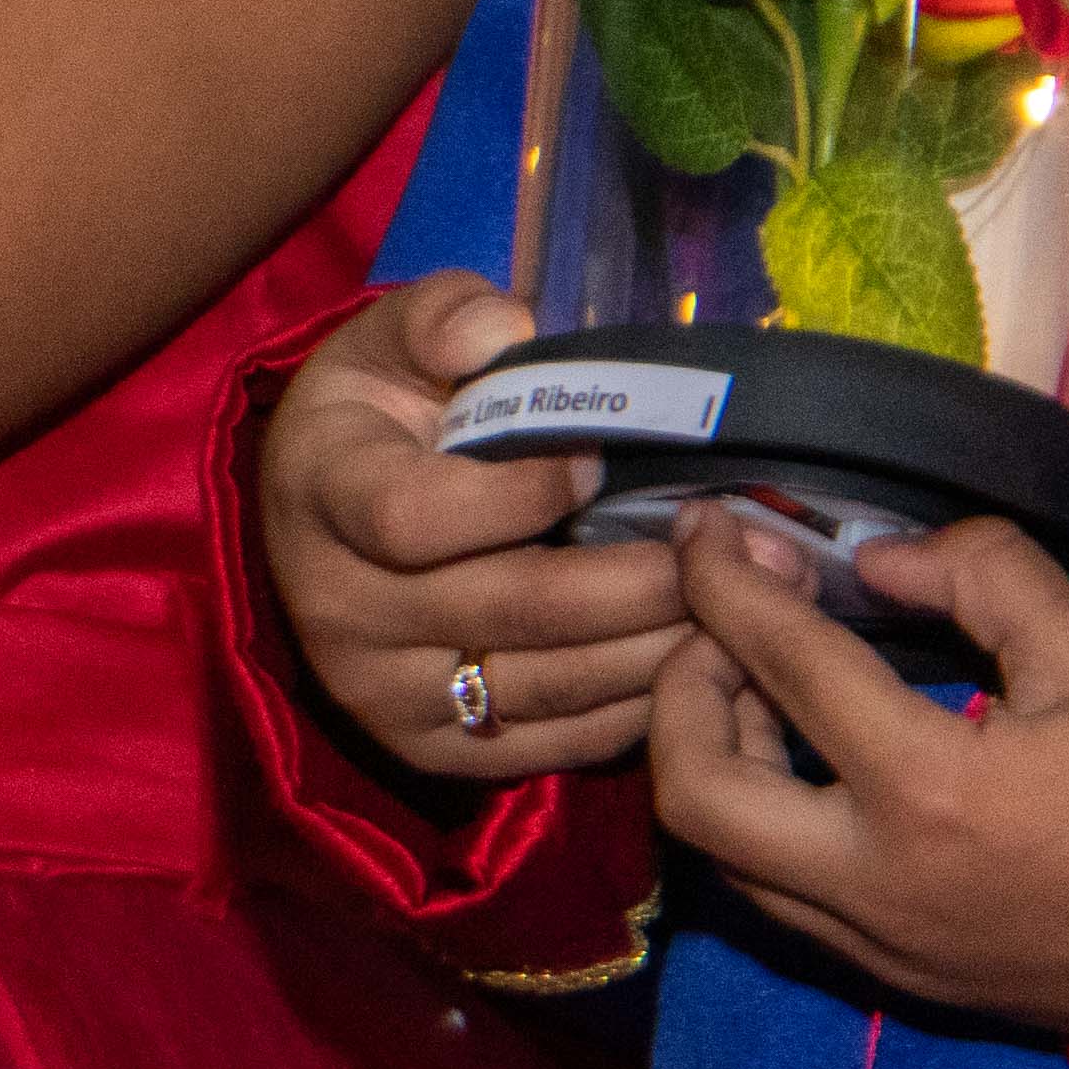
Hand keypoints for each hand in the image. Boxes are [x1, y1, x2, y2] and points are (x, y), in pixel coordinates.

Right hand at [260, 274, 692, 778]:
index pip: (415, 518)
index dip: (520, 494)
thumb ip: (444, 316)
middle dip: (639, 581)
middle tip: (738, 546)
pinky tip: (706, 661)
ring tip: (749, 602)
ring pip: (544, 686)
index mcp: (323, 494)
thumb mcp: (390, 339)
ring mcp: (385, 696)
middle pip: (510, 611)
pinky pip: (552, 745)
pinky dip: (638, 708)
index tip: (600, 460)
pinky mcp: (433, 752)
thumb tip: (507, 326)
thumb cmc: (376, 414)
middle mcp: (341, 611)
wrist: (320, 522)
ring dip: (659, 650)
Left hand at [649, 508, 1068, 1044]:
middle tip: (732, 624)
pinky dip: (760, 819)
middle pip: (694, 792)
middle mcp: (875, 883)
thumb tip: (871, 562)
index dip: (724, 578)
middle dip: (681, 687)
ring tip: (770, 686)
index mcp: (929, 792)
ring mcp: (878, 944)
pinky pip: (776, 897)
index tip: (707, 525)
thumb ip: (983, 576)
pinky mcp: (895, 978)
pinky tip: (812, 761)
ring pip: (722, 859)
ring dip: (714, 759)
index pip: (782, 663)